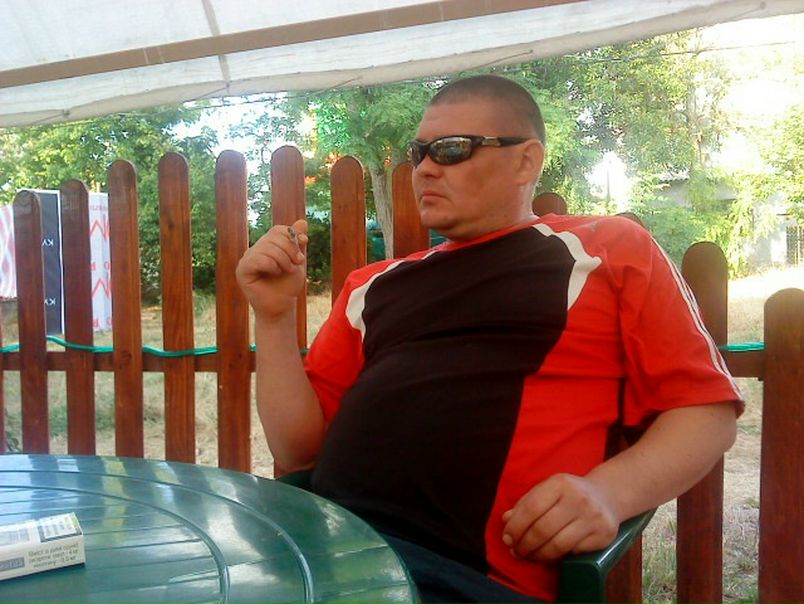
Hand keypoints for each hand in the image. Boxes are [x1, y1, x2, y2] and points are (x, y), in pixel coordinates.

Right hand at [236, 219, 307, 318]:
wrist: (283, 306)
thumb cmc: (288, 285)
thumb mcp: (297, 260)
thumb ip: (297, 241)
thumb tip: (302, 221)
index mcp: (267, 246)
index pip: (278, 230)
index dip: (292, 236)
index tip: (303, 248)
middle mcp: (255, 249)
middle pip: (273, 237)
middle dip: (290, 250)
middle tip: (295, 265)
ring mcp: (247, 259)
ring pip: (266, 247)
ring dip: (283, 260)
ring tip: (286, 271)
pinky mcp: (241, 270)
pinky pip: (257, 258)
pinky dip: (271, 265)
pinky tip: (274, 273)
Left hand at [501, 473, 618, 561]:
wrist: (607, 496)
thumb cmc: (569, 494)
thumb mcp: (547, 490)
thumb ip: (526, 503)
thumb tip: (506, 520)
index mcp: (560, 484)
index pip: (531, 508)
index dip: (516, 527)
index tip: (507, 539)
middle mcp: (578, 499)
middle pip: (543, 529)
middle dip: (525, 544)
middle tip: (516, 552)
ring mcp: (593, 518)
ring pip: (558, 545)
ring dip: (538, 555)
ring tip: (529, 556)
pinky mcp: (603, 535)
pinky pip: (573, 552)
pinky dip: (557, 557)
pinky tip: (548, 555)